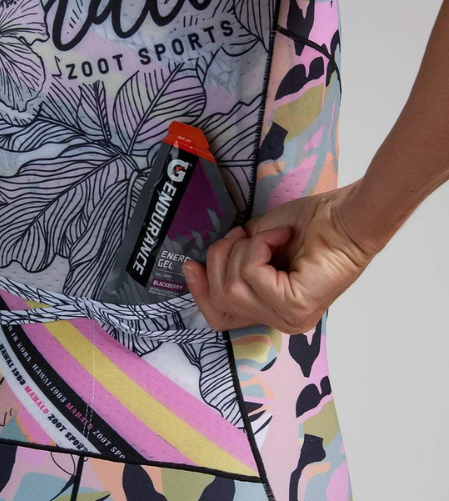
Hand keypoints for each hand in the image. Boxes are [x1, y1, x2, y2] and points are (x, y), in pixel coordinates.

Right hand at [182, 182, 379, 333]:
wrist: (345, 216)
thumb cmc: (308, 225)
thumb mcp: (256, 243)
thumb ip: (232, 260)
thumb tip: (198, 266)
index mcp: (270, 310)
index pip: (220, 317)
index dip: (200, 293)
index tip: (191, 265)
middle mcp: (279, 321)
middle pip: (221, 300)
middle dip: (221, 258)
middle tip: (242, 234)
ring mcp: (288, 318)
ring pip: (233, 287)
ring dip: (245, 248)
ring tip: (270, 234)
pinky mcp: (296, 307)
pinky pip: (252, 274)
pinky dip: (260, 246)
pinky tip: (282, 236)